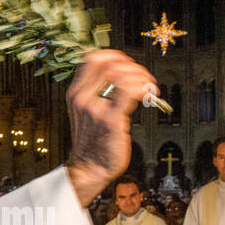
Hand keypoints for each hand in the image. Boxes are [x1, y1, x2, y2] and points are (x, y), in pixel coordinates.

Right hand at [64, 50, 158, 206]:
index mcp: (76, 93)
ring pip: (119, 74)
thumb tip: (121, 75)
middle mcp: (82, 98)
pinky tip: (147, 96)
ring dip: (140, 77)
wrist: (89, 169)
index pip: (92, 59)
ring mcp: (94, 108)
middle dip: (133, 67)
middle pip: (108, 63)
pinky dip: (142, 88)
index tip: (129, 64)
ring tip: (149, 88)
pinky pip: (128, 92)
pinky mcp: (110, 120)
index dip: (115, 56)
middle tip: (144, 78)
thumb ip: (97, 93)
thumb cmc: (93, 143)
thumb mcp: (86, 112)